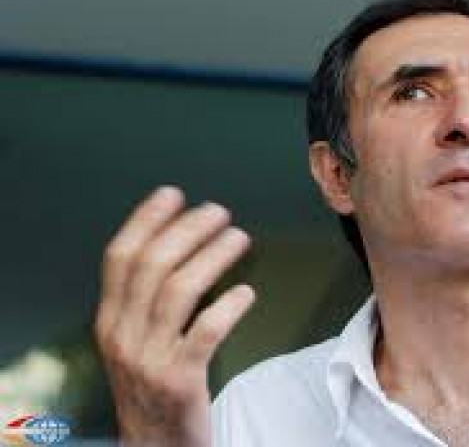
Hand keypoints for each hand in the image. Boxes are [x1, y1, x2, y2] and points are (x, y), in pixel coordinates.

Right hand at [94, 186, 254, 446]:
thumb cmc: (152, 386)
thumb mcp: (134, 342)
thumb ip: (145, 302)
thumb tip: (181, 245)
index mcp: (110, 320)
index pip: (119, 257)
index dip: (145, 219)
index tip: (173, 194)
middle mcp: (123, 335)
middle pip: (152, 265)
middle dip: (187, 229)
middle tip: (219, 211)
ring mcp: (149, 359)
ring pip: (179, 291)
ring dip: (212, 256)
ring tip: (238, 238)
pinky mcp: (180, 382)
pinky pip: (205, 332)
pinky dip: (228, 306)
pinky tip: (246, 292)